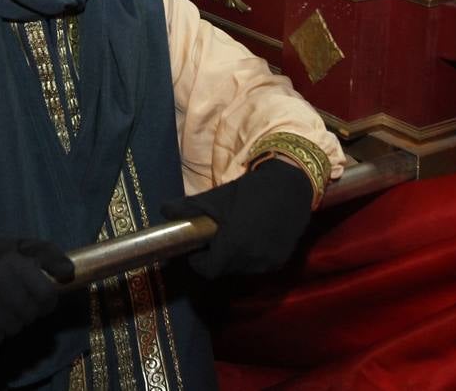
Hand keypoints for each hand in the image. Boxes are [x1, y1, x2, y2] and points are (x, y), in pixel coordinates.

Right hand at [0, 234, 73, 346]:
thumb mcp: (18, 245)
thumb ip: (48, 253)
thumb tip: (68, 272)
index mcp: (11, 260)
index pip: (46, 294)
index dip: (48, 300)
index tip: (41, 297)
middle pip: (31, 314)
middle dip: (30, 311)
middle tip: (18, 301)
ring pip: (14, 328)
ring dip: (12, 322)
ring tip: (1, 307)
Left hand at [160, 158, 313, 278]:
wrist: (291, 185)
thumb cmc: (250, 190)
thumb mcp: (216, 197)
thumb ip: (188, 208)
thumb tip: (164, 210)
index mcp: (233, 247)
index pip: (208, 270)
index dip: (199, 261)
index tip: (197, 249)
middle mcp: (252, 261)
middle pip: (224, 269)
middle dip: (215, 257)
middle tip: (214, 238)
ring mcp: (269, 263)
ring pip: (241, 268)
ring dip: (233, 257)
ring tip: (233, 235)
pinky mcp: (282, 260)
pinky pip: (258, 265)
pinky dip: (250, 255)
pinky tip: (251, 236)